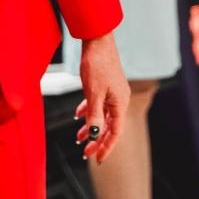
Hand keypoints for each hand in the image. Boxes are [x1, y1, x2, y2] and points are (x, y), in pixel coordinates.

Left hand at [74, 34, 128, 164]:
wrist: (97, 39)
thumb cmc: (97, 64)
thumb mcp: (93, 92)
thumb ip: (94, 114)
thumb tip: (94, 134)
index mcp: (120, 103)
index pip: (115, 132)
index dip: (106, 146)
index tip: (97, 159)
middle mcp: (119, 100)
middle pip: (109, 126)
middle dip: (97, 140)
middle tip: (85, 153)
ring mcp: (113, 92)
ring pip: (102, 116)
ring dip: (91, 127)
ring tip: (79, 137)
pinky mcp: (106, 85)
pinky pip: (98, 104)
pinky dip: (89, 111)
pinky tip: (79, 114)